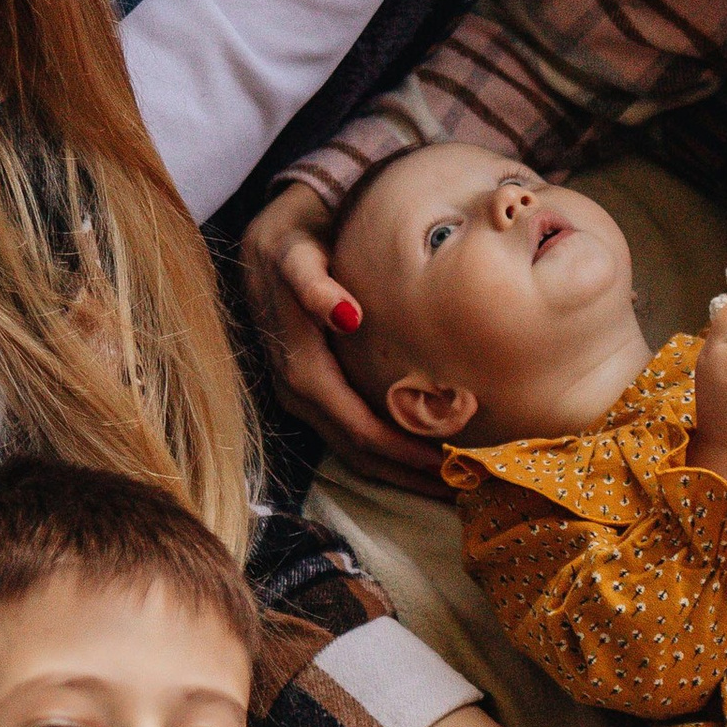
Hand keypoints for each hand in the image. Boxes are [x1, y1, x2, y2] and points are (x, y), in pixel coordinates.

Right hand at [241, 175, 438, 481]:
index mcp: (298, 367)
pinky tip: (418, 458)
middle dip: (408, 474)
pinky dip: (385, 453)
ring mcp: (299, 397)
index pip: (356, 426)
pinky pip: (347, 435)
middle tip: (464, 487)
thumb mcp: (295, 253)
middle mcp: (295, 392)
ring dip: (399, 473)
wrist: (262, 239)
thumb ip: (313, 284)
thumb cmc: (291, 241)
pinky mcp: (309, 392)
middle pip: (357, 451)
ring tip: (450, 483)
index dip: (401, 450)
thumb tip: (346, 317)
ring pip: (352, 451)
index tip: (448, 463)